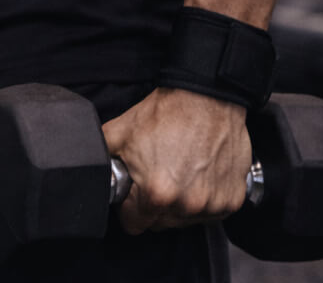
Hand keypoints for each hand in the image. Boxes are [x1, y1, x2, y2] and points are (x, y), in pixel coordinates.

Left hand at [101, 88, 250, 233]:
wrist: (207, 97)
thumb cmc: (167, 113)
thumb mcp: (120, 131)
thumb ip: (102, 158)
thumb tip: (90, 172)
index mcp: (156, 194)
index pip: (133, 224)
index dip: (129, 208)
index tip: (134, 194)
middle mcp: (186, 205)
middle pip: (159, 224)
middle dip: (153, 205)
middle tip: (156, 174)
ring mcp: (212, 205)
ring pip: (185, 220)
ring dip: (180, 203)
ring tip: (178, 171)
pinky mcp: (232, 201)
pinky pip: (210, 212)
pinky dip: (204, 199)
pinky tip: (198, 174)